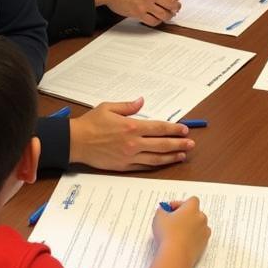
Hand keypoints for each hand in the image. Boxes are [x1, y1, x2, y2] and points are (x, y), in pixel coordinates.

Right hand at [69, 97, 194, 170]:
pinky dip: (156, 165)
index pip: (159, 128)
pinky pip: (144, 166)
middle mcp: (133, 143)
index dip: (174, 129)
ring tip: (183, 155)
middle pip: (162, 144)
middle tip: (191, 144)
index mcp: (131, 127)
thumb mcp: (109, 107)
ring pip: (156, 158)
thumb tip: (142, 102)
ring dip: (171, 157)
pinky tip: (164, 162)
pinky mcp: (124, 166)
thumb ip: (128, 106)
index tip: (184, 129)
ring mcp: (129, 156)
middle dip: (179, 144)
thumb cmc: (91, 123)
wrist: (76, 142)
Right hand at [90, 0, 180, 25]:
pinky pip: (153, 21)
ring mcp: (145, 4)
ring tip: (167, 15)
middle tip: (175, 8)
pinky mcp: (138, 14)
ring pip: (164, 15)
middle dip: (176, 7)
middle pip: (172, 4)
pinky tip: (156, 19)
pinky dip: (157, 22)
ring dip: (168, 16)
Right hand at [152, 196, 209, 266]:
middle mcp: (201, 218)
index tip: (170, 209)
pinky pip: (199, 238)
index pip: (191, 200)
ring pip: (198, 226)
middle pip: (196, 213)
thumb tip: (162, 211)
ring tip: (177, 232)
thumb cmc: (169, 234)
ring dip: (190, 227)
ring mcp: (204, 232)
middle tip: (173, 220)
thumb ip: (161, 211)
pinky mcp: (204, 245)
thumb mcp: (159, 217)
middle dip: (185, 215)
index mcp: (192, 208)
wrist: (176, 254)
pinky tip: (181, 242)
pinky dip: (192, 238)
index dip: (180, 204)